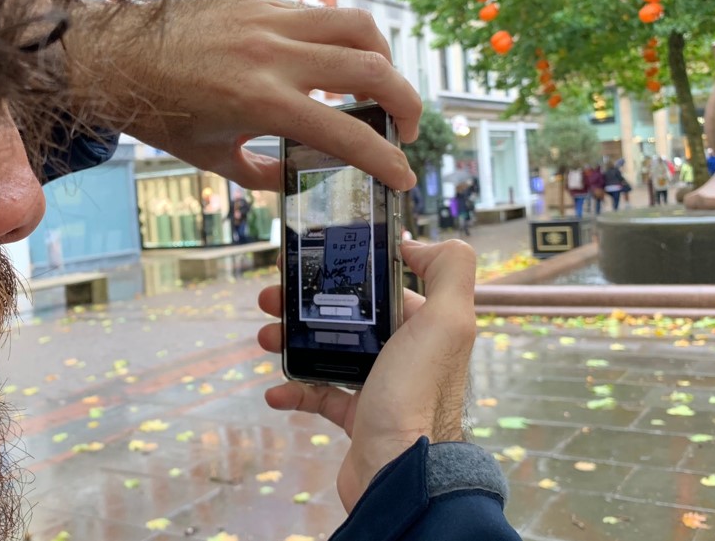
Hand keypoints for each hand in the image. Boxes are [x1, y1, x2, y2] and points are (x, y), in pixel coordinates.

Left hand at [63, 0, 421, 191]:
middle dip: (406, 101)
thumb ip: (260, 174)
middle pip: (372, 65)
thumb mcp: (210, 156)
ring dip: (382, 58)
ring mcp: (269, 20)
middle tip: (406, 129)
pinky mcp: (261, 2)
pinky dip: (341, 39)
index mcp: (261, 100)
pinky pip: (320, 14)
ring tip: (378, 88)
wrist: (112, 55)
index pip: (346, 131)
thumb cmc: (157, 112)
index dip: (386, 160)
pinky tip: (331, 63)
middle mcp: (273, 54)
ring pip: (357, 24)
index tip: (404, 176)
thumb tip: (295, 179)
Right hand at [255, 240, 476, 511]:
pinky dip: (294, 390)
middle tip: (272, 300)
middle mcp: (406, 353)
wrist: (399, 473)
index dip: (346, 270)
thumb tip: (418, 243)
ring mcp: (382, 387)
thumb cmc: (417, 394)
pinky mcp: (359, 418)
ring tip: (266, 338)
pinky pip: (320, 396)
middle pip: (349, 316)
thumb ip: (449, 270)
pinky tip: (274, 389)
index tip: (308, 261)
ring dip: (293, 341)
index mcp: (425, 325)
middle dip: (306, 304)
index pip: (384, 285)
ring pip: (329, 351)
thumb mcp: (447, 320)